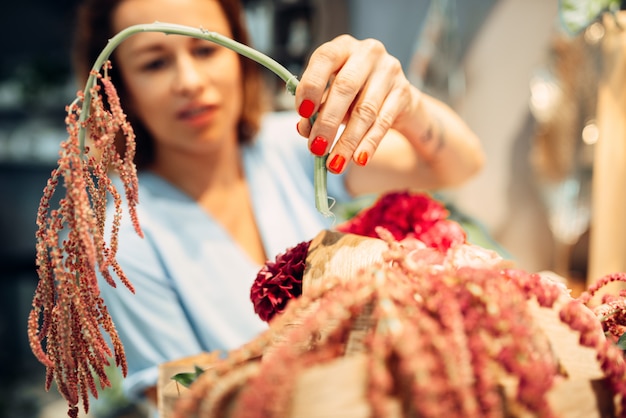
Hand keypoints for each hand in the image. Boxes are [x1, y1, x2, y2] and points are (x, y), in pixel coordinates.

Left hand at [295, 35, 414, 173]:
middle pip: (345, 87)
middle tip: (316, 148)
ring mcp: (390, 71)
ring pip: (365, 110)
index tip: (302, 113)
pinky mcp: (405, 93)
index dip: (311, 85)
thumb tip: (304, 129)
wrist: (397, 99)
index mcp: (343, 47)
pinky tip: (359, 160)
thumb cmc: (356, 95)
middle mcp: (368, 53)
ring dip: (347, 141)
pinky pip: (383, 122)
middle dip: (327, 122)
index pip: (325, 58)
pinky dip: (369, 143)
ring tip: (334, 163)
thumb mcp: (332, 98)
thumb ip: (316, 110)